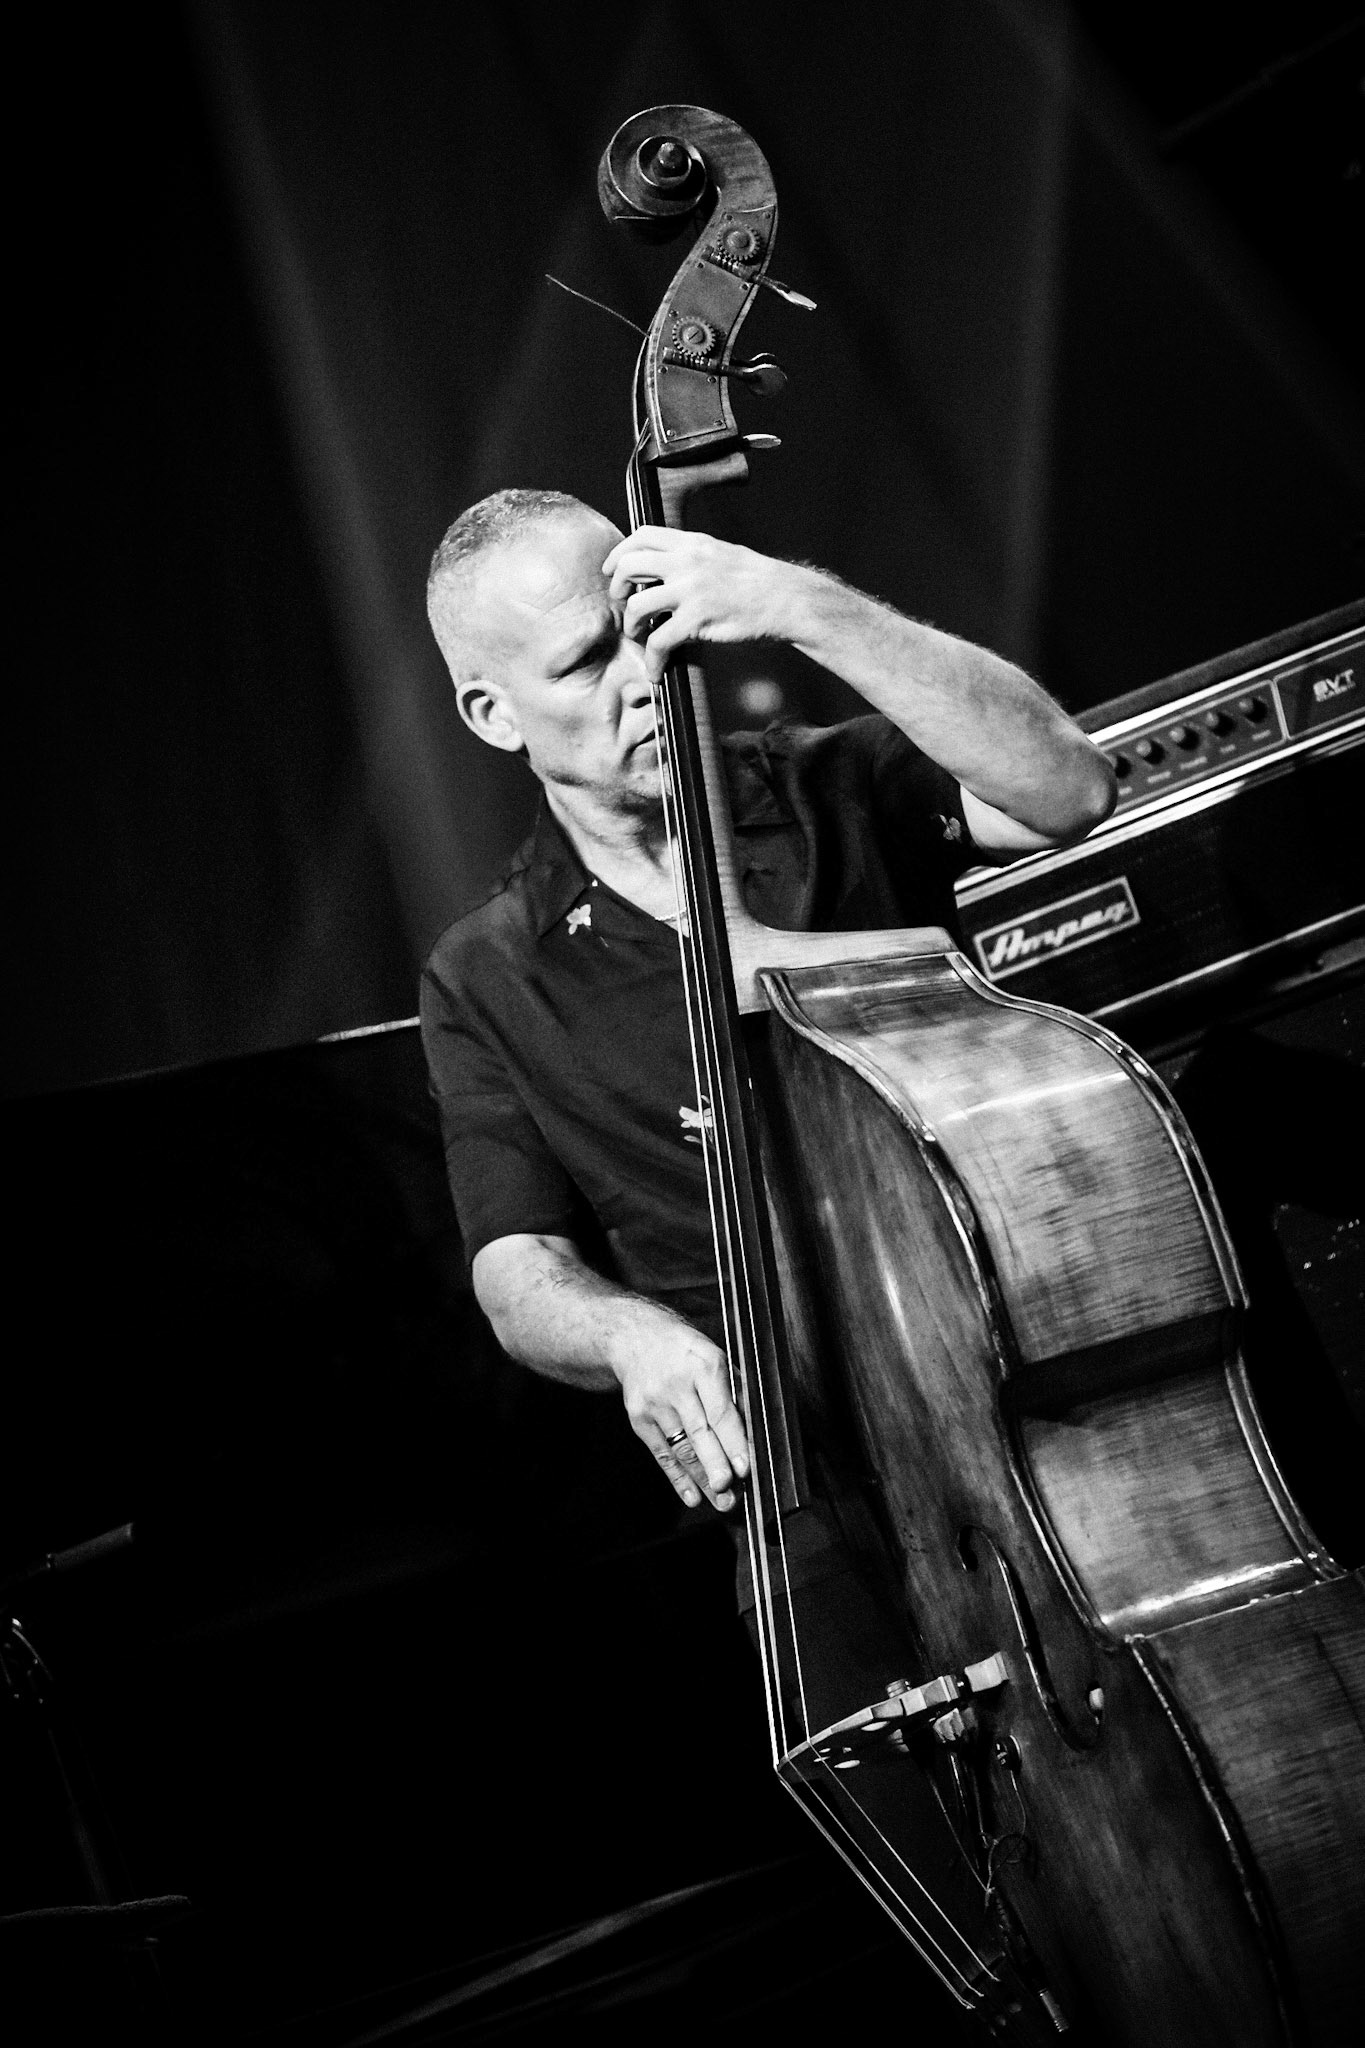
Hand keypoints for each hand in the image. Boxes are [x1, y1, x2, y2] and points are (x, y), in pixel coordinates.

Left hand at [602, 527, 803, 682]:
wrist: (787, 599)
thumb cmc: (759, 582)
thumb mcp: (722, 554)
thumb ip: (693, 556)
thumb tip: (667, 566)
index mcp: (693, 543)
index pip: (641, 535)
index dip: (620, 553)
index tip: (613, 570)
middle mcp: (687, 562)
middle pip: (630, 566)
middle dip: (618, 589)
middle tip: (622, 605)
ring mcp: (691, 590)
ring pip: (637, 606)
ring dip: (631, 626)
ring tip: (640, 637)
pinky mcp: (697, 620)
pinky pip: (659, 641)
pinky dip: (652, 660)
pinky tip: (656, 671)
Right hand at [607, 1297, 750, 1512]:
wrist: (635, 1338)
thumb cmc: (686, 1352)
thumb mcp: (715, 1357)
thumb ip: (735, 1391)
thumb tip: (754, 1434)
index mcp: (703, 1366)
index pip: (720, 1411)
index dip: (733, 1442)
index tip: (745, 1468)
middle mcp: (676, 1385)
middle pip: (698, 1433)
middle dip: (715, 1465)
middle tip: (729, 1491)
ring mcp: (654, 1403)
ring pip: (681, 1449)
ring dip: (702, 1480)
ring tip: (721, 1502)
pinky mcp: (639, 1418)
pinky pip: (662, 1453)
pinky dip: (678, 1478)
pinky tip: (692, 1496)